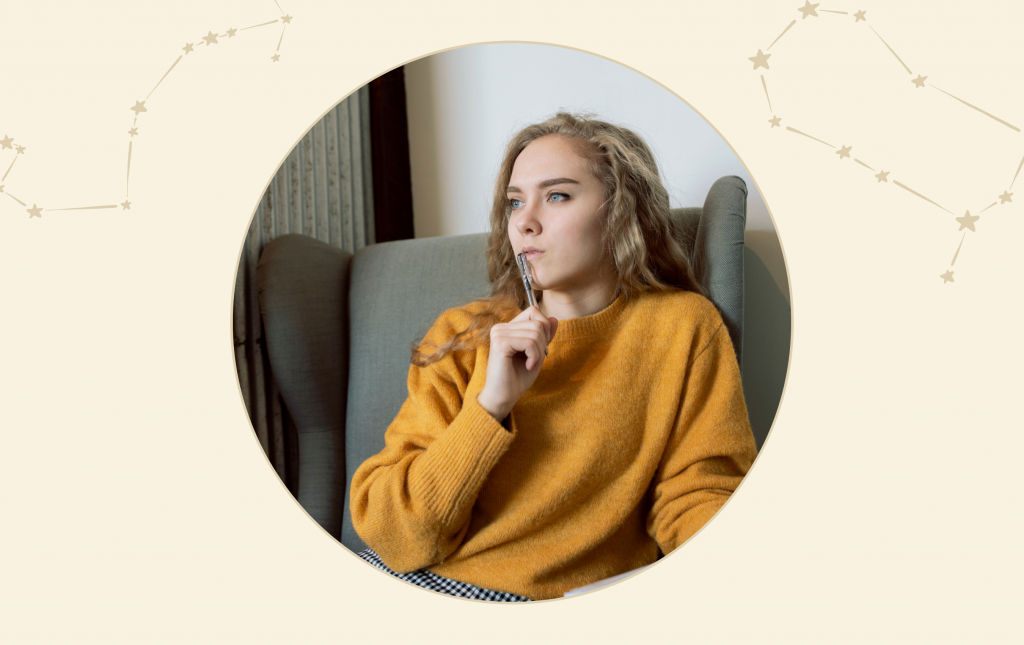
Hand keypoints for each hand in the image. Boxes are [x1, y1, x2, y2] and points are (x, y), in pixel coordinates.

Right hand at [476, 306, 556, 420]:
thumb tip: (554, 318)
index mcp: (508, 327)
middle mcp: (501, 327)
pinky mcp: (500, 343)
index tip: (541, 347)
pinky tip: (528, 366)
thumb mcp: (536, 353)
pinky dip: (534, 356)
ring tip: (530, 365)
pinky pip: (529, 342)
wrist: (504, 397)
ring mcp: (499, 333)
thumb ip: (544, 336)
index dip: (544, 328)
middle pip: (537, 323)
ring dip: (539, 353)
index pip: (533, 312)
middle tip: (534, 361)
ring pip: (535, 333)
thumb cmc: (518, 377)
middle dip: (543, 344)